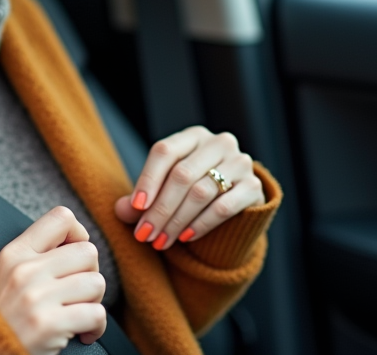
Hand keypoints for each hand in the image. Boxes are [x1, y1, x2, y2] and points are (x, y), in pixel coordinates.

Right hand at [0, 206, 106, 354]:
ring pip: (96, 283)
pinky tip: (83, 332)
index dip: (79, 234)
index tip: (76, 255)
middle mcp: (26, 270)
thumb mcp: (8, 272)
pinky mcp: (49, 324)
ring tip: (79, 312)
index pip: (61, 217)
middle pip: (88, 252)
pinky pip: (96, 314)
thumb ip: (37, 254)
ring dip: (94, 302)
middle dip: (91, 273)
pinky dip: (96, 327)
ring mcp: (37, 297)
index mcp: (16, 252)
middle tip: (79, 292)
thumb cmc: (2, 313)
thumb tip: (78, 242)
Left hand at [114, 126, 263, 249]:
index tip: (136, 207)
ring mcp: (240, 162)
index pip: (165, 151)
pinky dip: (201, 224)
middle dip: (160, 209)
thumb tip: (122, 210)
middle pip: (181, 175)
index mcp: (192, 136)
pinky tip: (186, 237)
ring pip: (201, 192)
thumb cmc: (190, 191)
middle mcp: (218, 143)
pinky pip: (224, 206)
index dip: (148, 180)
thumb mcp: (164, 189)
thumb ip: (141, 198)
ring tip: (161, 241)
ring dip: (177, 221)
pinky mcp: (254, 186)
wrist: (235, 201)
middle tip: (144, 235)